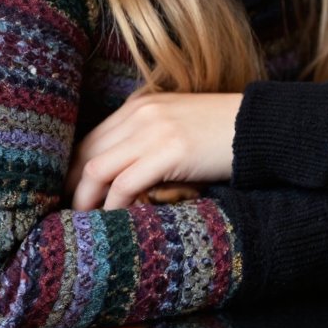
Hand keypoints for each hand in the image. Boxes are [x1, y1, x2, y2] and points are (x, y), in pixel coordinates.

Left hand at [66, 92, 241, 210]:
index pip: (91, 138)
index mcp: (140, 104)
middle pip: (87, 153)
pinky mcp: (169, 151)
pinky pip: (124, 184)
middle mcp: (141, 113)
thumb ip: (148, 138)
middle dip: (71, 187)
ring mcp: (154, 130)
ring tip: (84, 224)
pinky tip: (114, 221)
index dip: (73, 169)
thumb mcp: (176, 125)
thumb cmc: (220, 133)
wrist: (258, 127)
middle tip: (68, 216)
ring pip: (97, 169)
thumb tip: (121, 175)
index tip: (68, 195)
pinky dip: (112, 206)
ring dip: (85, 200)